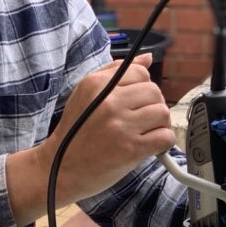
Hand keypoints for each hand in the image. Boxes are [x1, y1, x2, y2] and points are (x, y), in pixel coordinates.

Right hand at [42, 54, 175, 203]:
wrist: (60, 167)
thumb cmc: (75, 131)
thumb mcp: (85, 94)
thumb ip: (115, 72)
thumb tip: (147, 58)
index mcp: (95, 84)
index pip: (141, 72)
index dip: (142, 87)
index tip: (135, 102)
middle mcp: (109, 102)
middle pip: (154, 91)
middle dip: (152, 105)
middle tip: (141, 119)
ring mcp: (120, 125)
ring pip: (162, 113)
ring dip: (159, 124)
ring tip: (146, 132)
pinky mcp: (130, 149)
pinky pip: (165, 137)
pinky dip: (163, 143)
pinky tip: (150, 146)